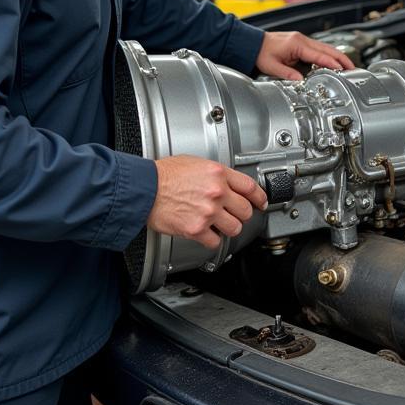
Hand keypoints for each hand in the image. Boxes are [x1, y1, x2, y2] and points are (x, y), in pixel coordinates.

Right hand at [147, 155, 266, 249]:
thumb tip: (225, 182)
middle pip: (245, 210)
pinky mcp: (197, 229)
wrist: (143, 188)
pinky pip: (215, 241)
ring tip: (220, 225)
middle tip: (236, 215)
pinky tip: (206, 233)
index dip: (260, 197)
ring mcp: (208, 212)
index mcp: (218, 174)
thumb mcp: (194, 163)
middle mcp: (216, 193)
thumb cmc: (162, 175)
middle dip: (243, 214)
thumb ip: (214, 174)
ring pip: (234, 228)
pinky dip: (211, 240)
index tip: (261, 202)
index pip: (250, 187)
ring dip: (229, 228)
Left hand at [256, 31, 353, 80]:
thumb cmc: (261, 52)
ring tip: (348, 66)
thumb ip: (288, 74)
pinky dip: (329, 55)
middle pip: (327, 49)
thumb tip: (301, 81)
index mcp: (297, 44)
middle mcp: (302, 40)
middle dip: (341, 59)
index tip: (342, 69)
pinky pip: (319, 49)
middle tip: (353, 68)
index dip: (332, 63)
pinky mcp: (302, 42)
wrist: (253, 43)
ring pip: (325, 48)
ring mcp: (303, 40)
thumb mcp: (272, 66)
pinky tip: (334, 62)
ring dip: (337, 56)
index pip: (319, 55)